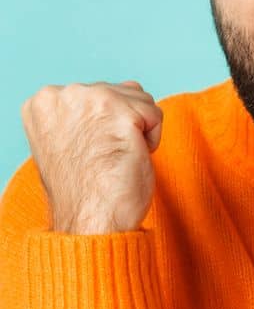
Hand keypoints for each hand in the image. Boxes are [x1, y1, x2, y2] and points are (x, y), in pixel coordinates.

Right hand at [20, 80, 162, 233]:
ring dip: (139, 131)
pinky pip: (155, 114)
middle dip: (124, 125)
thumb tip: (122, 90)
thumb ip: (83, 111)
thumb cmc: (84, 186)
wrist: (90, 219)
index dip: (105, 124)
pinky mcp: (121, 113)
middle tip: (103, 157)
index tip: (88, 149)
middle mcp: (64, 94)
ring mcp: (91, 100)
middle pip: (123, 91)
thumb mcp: (68, 137)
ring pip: (142, 100)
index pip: (99, 90)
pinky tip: (130, 156)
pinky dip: (151, 139)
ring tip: (115, 156)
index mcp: (44, 100)